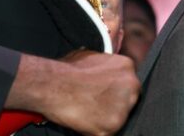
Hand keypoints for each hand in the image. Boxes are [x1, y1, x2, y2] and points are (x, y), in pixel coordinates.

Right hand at [7, 51, 139, 135]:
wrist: (53, 85)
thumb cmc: (67, 71)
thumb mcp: (91, 56)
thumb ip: (105, 66)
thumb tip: (103, 70)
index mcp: (126, 67)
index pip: (128, 83)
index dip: (116, 90)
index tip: (106, 93)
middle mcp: (131, 87)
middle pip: (129, 100)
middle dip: (114, 104)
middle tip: (96, 104)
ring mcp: (122, 108)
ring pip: (119, 118)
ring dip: (105, 117)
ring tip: (87, 111)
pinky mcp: (112, 127)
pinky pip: (106, 132)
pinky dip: (95, 129)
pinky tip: (84, 120)